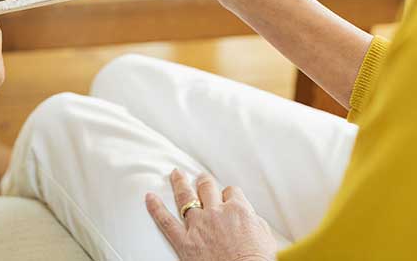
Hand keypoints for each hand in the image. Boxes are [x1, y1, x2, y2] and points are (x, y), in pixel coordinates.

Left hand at [146, 170, 277, 260]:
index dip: (229, 194)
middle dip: (203, 181)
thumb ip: (254, 221)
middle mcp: (216, 213)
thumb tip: (249, 217)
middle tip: (201, 178)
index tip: (227, 196)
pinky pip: (166, 221)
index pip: (231, 192)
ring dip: (179, 183)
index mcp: (238, 210)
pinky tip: (149, 198)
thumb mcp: (266, 237)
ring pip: (185, 197)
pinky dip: (156, 208)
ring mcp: (198, 225)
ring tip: (176, 174)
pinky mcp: (184, 242)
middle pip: (207, 188)